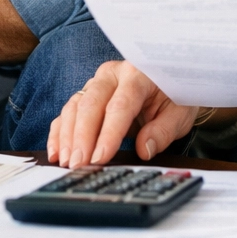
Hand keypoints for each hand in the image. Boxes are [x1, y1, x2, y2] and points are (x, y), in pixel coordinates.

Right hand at [47, 61, 198, 167]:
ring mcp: (96, 82)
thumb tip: (144, 149)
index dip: (109, 133)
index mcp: (138, 74)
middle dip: (82, 137)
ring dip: (68, 136)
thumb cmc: (174, 96)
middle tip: (78, 164)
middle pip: (92, 103)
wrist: (169, 81)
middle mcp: (113, 74)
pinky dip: (59, 132)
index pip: (120, 104)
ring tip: (68, 162)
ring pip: (75, 106)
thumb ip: (163, 131)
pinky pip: (68, 112)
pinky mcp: (87, 93)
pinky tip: (57, 153)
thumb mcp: (179, 114)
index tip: (100, 157)